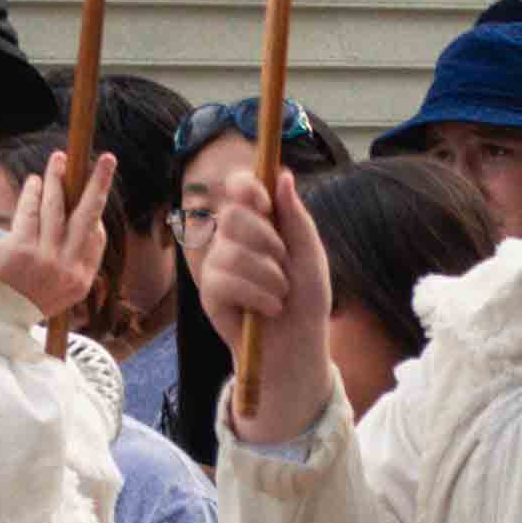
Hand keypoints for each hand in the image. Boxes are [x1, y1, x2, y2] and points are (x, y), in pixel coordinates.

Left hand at [0, 146, 110, 333]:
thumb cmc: (20, 305)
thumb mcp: (57, 295)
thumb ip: (71, 266)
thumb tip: (89, 229)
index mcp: (80, 280)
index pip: (96, 237)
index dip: (94, 214)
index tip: (90, 195)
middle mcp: (68, 268)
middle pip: (89, 215)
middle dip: (99, 183)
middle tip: (106, 158)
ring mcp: (45, 258)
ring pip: (57, 207)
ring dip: (57, 179)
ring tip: (58, 159)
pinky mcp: (21, 249)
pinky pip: (30, 211)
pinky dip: (32, 193)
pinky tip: (34, 182)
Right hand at [190, 152, 335, 443]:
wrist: (298, 346)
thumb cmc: (306, 300)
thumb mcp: (311, 257)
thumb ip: (297, 219)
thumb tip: (283, 176)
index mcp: (259, 222)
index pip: (239, 187)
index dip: (246, 186)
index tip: (264, 202)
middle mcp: (233, 239)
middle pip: (233, 216)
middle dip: (266, 240)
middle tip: (284, 263)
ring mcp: (218, 265)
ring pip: (231, 252)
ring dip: (267, 276)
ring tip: (281, 296)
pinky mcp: (210, 293)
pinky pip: (223, 281)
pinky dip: (255, 295)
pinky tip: (269, 309)